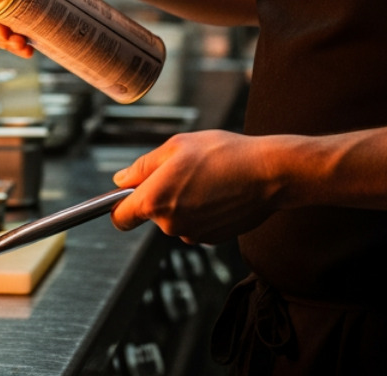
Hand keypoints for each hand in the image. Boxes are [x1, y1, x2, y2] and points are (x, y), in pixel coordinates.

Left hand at [108, 130, 284, 244]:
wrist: (268, 173)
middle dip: (161, 195)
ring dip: (183, 202)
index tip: (125, 197)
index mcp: (155, 200)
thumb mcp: (176, 147)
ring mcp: (193, 235)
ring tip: (207, 178)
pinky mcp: (213, 239)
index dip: (118, 207)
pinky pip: (196, 225)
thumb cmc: (223, 154)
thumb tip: (120, 181)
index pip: (120, 218)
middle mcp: (171, 225)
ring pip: (176, 219)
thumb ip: (143, 167)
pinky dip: (202, 211)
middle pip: (152, 214)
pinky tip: (219, 192)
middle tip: (185, 170)